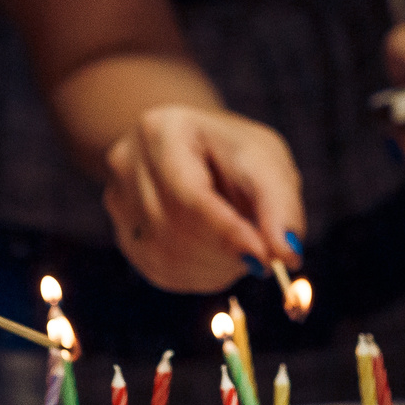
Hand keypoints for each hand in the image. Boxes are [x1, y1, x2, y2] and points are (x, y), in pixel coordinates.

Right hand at [102, 104, 306, 293]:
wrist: (198, 151)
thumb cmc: (235, 152)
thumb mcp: (266, 161)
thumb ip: (279, 204)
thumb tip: (286, 254)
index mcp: (161, 129)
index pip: (188, 194)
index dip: (227, 232)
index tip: (265, 259)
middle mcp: (127, 162)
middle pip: (174, 227)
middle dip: (227, 251)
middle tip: (266, 256)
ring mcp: (118, 200)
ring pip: (166, 256)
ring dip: (217, 266)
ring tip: (245, 248)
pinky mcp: (123, 234)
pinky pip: (162, 272)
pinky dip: (201, 274)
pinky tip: (221, 257)